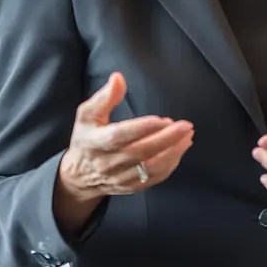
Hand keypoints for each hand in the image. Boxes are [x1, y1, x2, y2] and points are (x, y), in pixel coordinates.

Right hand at [58, 72, 193, 203]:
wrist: (79, 176)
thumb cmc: (86, 139)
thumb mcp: (87, 115)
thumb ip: (104, 97)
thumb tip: (118, 78)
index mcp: (95, 142)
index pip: (120, 136)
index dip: (142, 128)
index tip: (163, 119)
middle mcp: (108, 163)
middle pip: (140, 152)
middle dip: (166, 139)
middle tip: (185, 126)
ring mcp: (120, 178)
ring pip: (150, 168)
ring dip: (172, 153)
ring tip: (187, 137)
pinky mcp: (131, 188)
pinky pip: (153, 179)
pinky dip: (170, 166)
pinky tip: (179, 150)